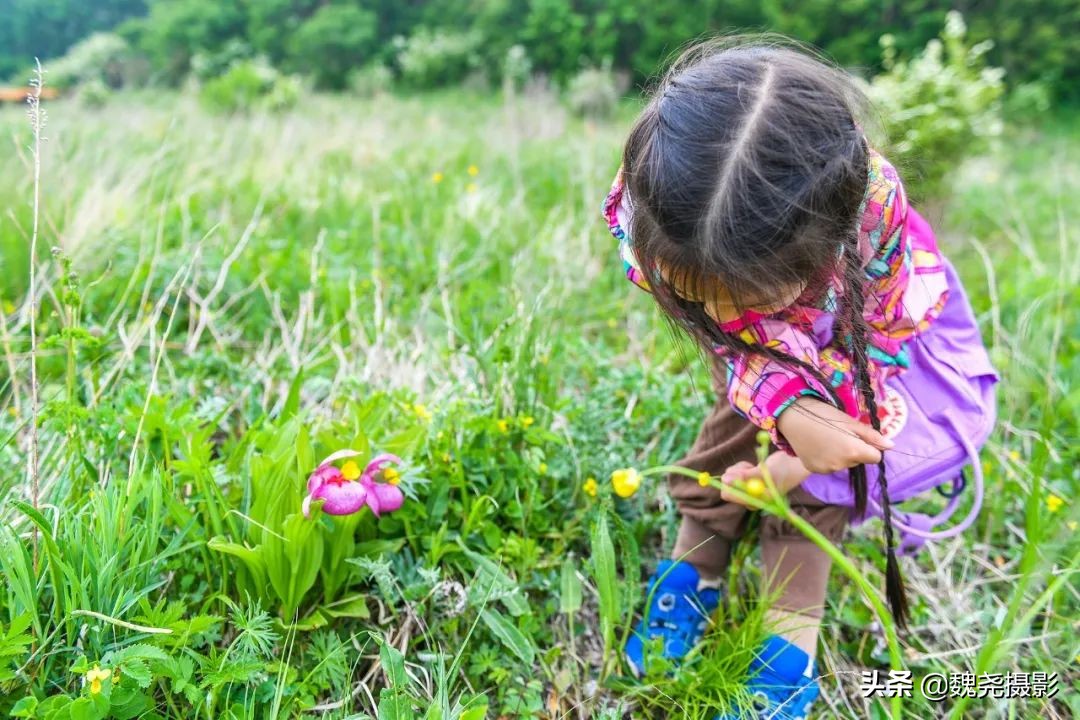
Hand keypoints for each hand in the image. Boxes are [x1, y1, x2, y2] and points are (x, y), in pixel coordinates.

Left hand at [719, 452, 809, 507]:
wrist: (793, 464)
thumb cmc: (783, 469)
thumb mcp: (765, 472)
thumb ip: (745, 476)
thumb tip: (724, 478)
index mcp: (755, 501)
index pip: (729, 495)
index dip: (728, 483)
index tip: (734, 471)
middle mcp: (749, 498)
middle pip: (726, 487)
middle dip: (734, 474)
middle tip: (747, 467)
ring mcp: (747, 490)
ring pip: (729, 477)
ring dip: (739, 468)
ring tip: (753, 467)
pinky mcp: (746, 482)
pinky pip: (734, 472)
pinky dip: (741, 467)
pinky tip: (752, 467)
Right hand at [775, 397, 892, 473]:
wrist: (791, 416)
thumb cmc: (823, 413)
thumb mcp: (849, 421)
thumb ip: (871, 435)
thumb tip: (891, 445)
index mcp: (853, 450)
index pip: (875, 457)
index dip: (869, 447)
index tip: (857, 435)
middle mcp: (841, 464)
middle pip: (858, 461)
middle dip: (853, 450)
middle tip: (838, 434)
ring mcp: (827, 469)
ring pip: (844, 464)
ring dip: (840, 455)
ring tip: (826, 439)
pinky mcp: (814, 470)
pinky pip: (829, 467)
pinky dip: (827, 459)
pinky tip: (818, 446)